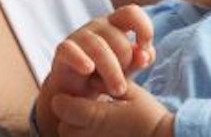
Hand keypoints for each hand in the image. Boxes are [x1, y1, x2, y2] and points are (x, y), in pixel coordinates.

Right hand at [36, 5, 155, 135]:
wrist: (75, 94)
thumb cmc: (106, 75)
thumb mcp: (128, 69)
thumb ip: (139, 59)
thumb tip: (145, 55)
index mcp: (115, 25)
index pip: (131, 13)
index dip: (143, 28)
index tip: (144, 51)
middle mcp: (97, 26)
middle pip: (118, 38)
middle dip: (126, 63)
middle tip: (124, 86)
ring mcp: (79, 36)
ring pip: (99, 47)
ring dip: (112, 71)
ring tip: (117, 91)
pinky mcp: (62, 51)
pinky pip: (70, 50)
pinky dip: (80, 59)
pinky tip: (88, 70)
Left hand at [51, 84, 174, 136]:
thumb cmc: (149, 115)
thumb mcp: (130, 92)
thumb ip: (107, 82)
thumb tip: (90, 78)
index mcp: (97, 115)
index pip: (61, 106)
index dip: (65, 99)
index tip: (75, 96)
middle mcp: (92, 134)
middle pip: (63, 126)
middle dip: (68, 116)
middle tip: (84, 109)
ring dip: (75, 130)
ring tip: (92, 121)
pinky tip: (100, 131)